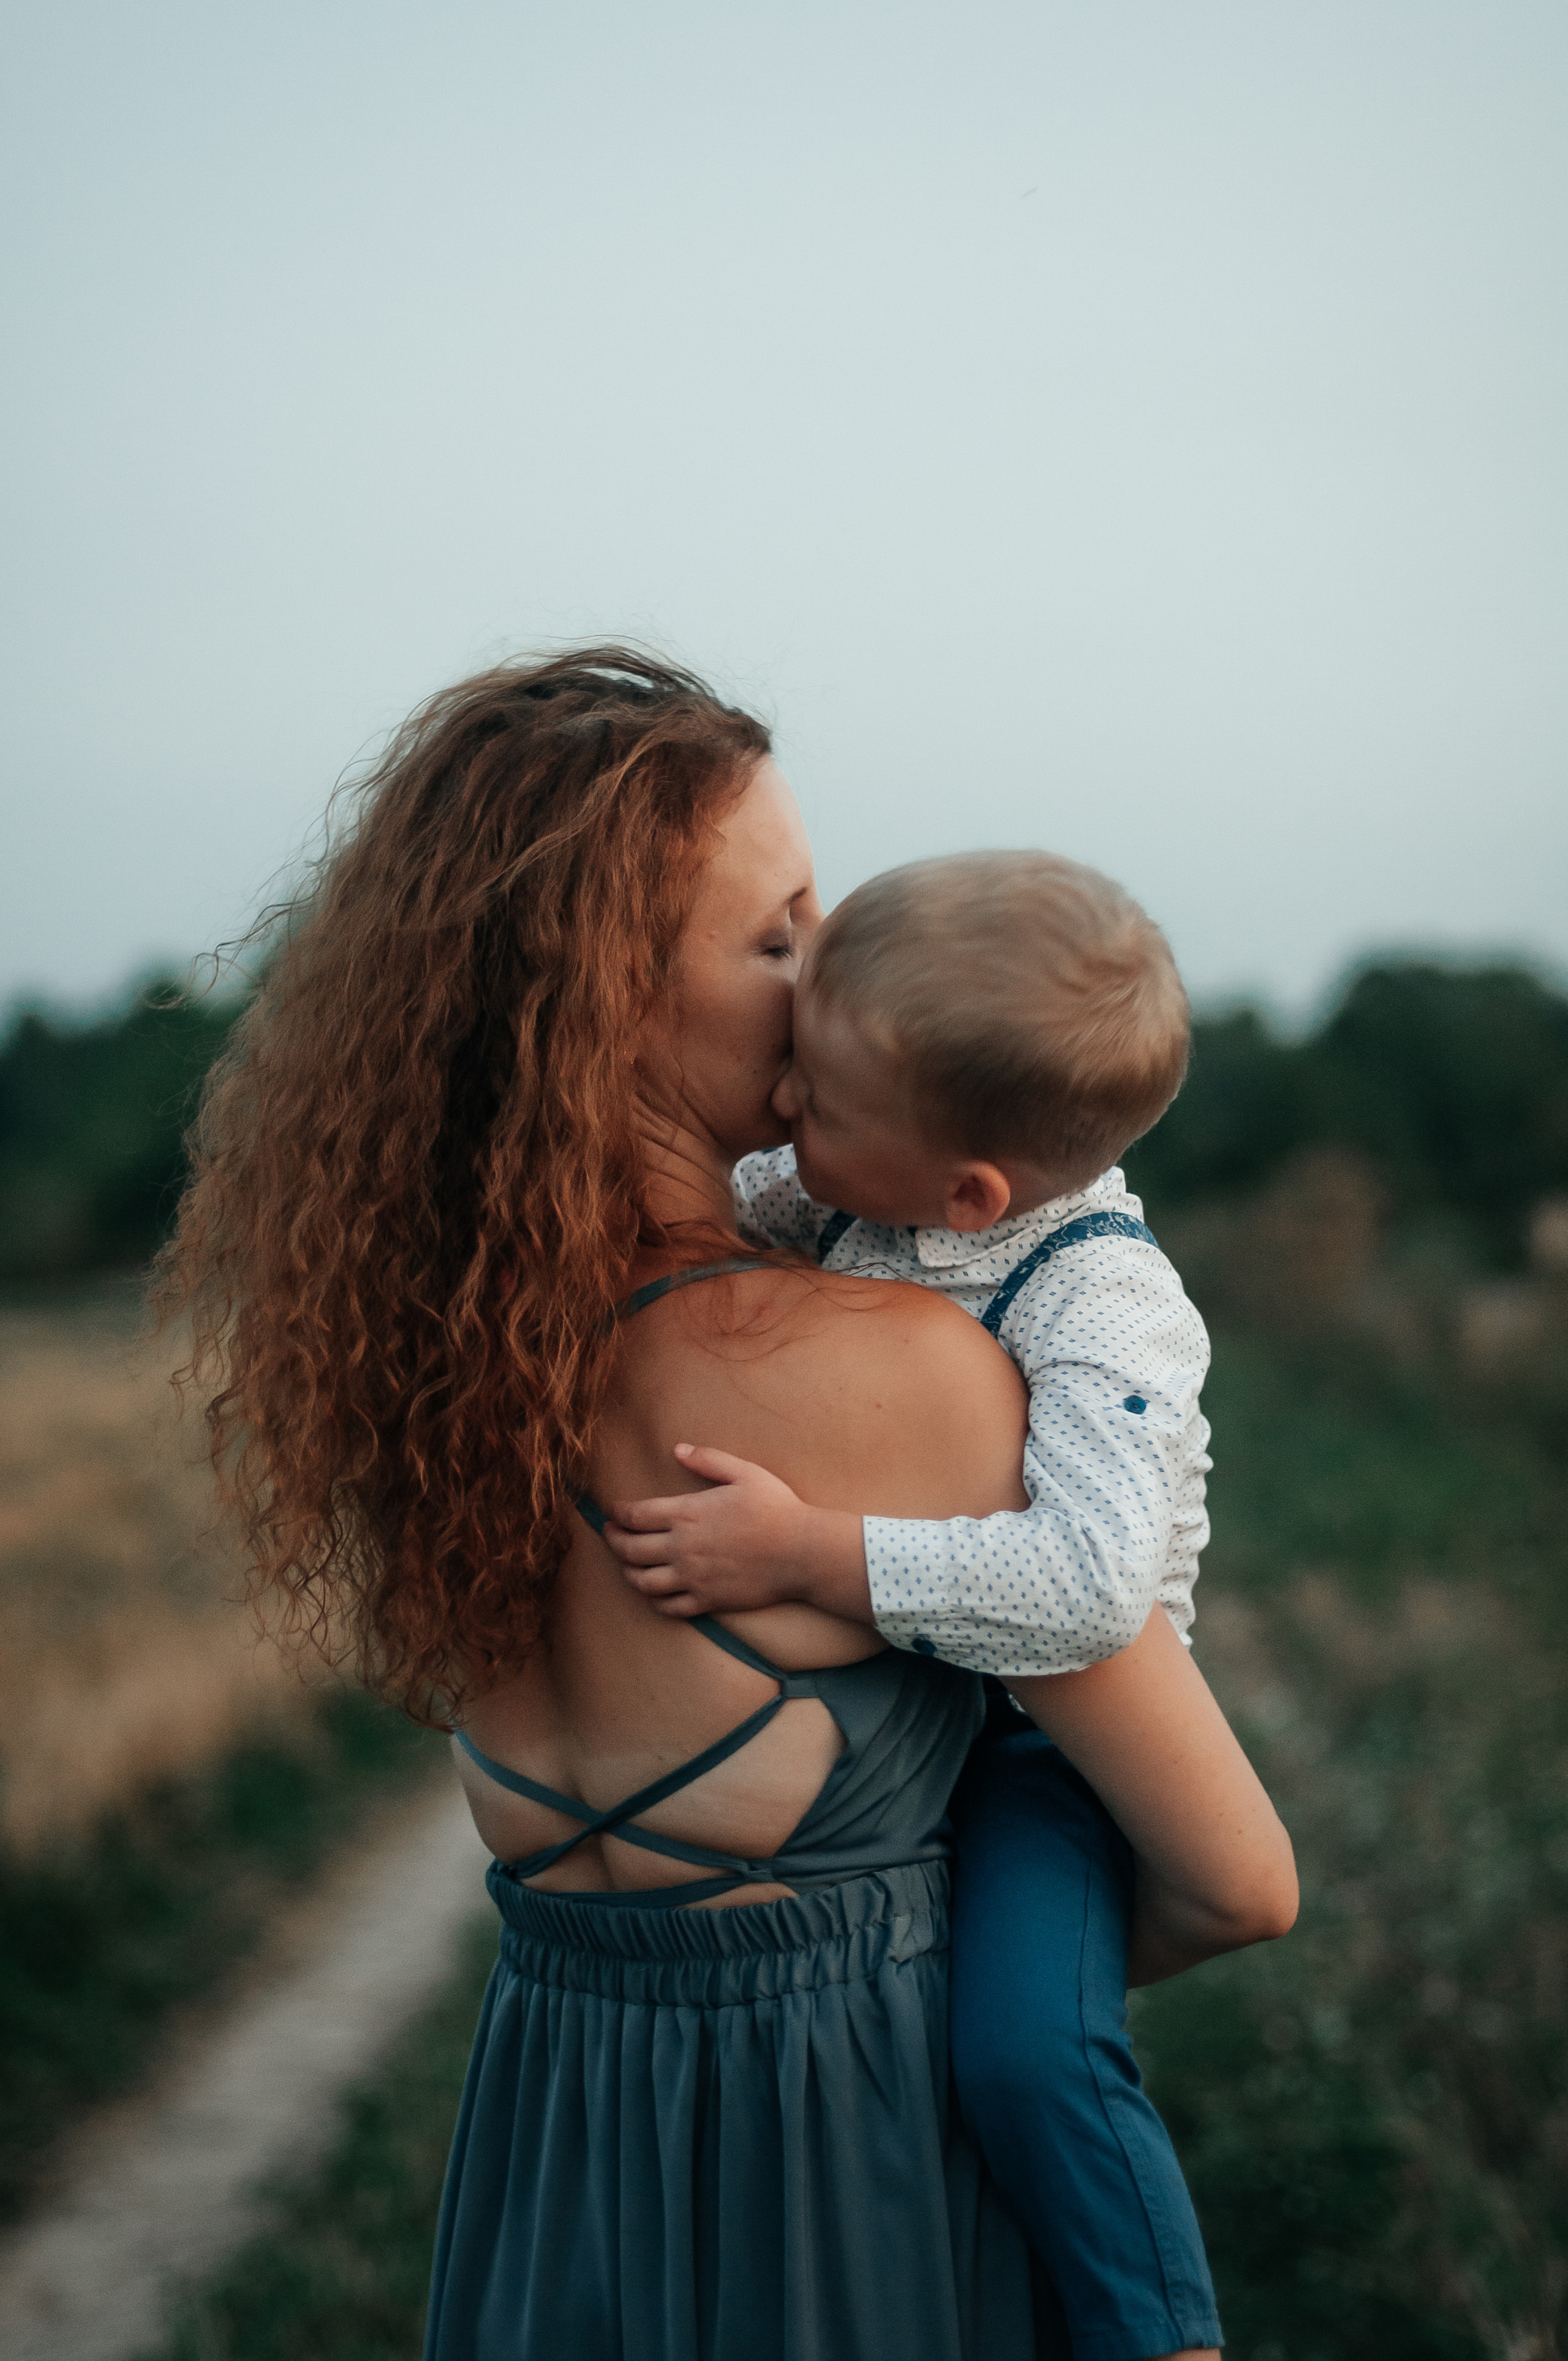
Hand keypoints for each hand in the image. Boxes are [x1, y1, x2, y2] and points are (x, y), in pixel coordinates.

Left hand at [603, 1446, 872, 1622]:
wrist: (802, 1552)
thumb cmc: (776, 1508)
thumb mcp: (744, 1472)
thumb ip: (708, 1459)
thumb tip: (677, 1449)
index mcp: (687, 1513)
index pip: (634, 1515)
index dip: (616, 1514)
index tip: (612, 1512)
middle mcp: (682, 1547)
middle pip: (629, 1549)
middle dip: (613, 1541)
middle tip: (611, 1535)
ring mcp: (693, 1577)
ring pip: (642, 1582)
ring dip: (628, 1573)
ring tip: (627, 1565)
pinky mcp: (707, 1600)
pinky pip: (668, 1607)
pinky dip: (655, 1601)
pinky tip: (655, 1592)